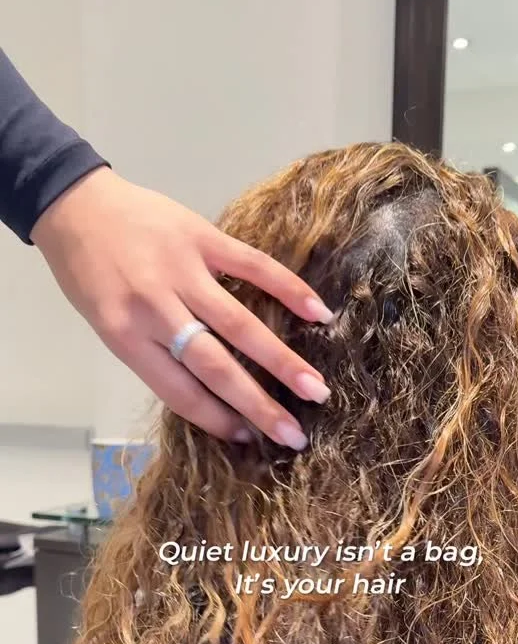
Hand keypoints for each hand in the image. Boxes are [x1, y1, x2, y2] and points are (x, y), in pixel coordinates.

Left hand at [31, 167, 333, 447]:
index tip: (249, 440)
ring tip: (315, 390)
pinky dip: (288, 290)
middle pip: (215, 367)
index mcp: (126, 337)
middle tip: (295, 435)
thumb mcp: (108, 324)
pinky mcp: (203, 237)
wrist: (74, 203)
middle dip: (258, 405)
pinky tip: (318, 314)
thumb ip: (154, 353)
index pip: (180, 392)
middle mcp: (155, 309)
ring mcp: (182, 271)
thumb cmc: (89, 274)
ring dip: (282, 361)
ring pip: (239, 325)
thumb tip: (211, 391)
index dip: (216, 420)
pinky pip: (253, 266)